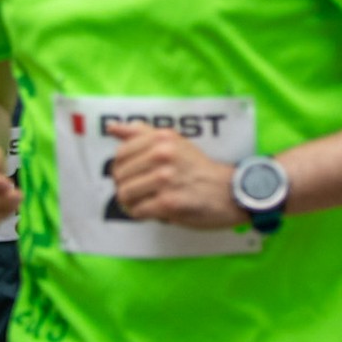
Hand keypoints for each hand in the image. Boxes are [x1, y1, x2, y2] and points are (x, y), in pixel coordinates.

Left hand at [106, 123, 238, 228]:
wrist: (228, 191)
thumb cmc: (198, 168)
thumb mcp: (174, 142)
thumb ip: (142, 134)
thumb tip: (113, 128)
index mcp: (161, 138)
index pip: (121, 153)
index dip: (121, 168)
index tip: (130, 175)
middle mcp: (162, 155)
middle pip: (120, 175)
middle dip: (124, 187)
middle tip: (137, 192)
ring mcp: (165, 179)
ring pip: (125, 194)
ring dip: (131, 202)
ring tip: (142, 202)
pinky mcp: (168, 203)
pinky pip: (138, 210)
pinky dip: (140, 214)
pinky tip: (151, 211)